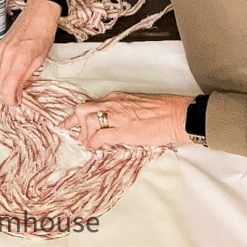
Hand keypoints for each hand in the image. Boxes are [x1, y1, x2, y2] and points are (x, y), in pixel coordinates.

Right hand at [0, 0, 60, 104]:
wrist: (39, 12)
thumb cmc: (44, 32)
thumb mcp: (40, 58)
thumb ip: (27, 75)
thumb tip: (19, 91)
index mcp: (19, 58)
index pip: (7, 88)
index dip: (10, 100)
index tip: (17, 102)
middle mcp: (7, 55)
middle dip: (4, 94)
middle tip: (15, 97)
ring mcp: (1, 50)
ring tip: (12, 86)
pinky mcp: (0, 46)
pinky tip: (9, 74)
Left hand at [59, 92, 193, 149]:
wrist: (176, 114)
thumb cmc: (163, 109)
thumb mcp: (138, 104)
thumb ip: (123, 111)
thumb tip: (115, 124)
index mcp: (117, 97)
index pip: (91, 104)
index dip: (79, 114)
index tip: (70, 121)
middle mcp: (112, 103)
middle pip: (83, 110)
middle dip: (72, 122)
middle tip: (69, 132)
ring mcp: (116, 116)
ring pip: (87, 122)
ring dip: (84, 136)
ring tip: (87, 145)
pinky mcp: (122, 130)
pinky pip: (99, 137)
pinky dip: (93, 143)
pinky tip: (95, 148)